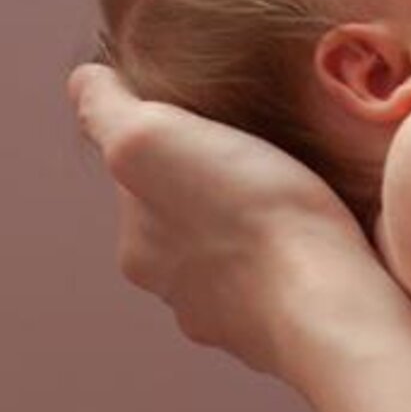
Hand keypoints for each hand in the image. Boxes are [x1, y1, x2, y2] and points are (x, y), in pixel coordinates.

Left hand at [67, 63, 393, 375]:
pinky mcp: (289, 328)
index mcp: (138, 250)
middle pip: (187, 220)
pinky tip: (313, 246)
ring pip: (234, 257)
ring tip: (291, 201)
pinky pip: (282, 284)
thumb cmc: (244, 211)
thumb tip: (84, 83)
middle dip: (212, 190)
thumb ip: (107, 110)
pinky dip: (290, 263)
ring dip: (253, 230)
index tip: (213, 123)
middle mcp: (178, 294)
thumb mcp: (151, 137)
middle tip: (257, 157)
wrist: (327, 298)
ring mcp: (236, 319)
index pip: (141, 180)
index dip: (173, 141)